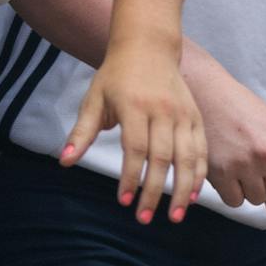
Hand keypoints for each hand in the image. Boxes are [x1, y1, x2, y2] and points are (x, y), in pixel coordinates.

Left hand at [66, 30, 206, 223]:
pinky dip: (199, 173)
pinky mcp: (196, 116)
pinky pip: (201, 149)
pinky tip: (193, 195)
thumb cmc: (117, 75)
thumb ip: (82, 132)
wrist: (149, 46)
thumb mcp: (94, 99)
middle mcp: (164, 111)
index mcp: (136, 106)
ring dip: (182, 189)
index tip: (123, 201)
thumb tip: (64, 161)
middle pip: (163, 157)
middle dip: (155, 191)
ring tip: (174, 216)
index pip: (136, 148)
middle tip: (144, 218)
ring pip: (188, 157)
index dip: (130, 176)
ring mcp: (183, 113)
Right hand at [186, 61, 265, 215]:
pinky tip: (230, 173)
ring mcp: (244, 166)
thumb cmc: (243, 110)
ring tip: (244, 166)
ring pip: (258, 200)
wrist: (208, 95)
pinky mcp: (220, 174)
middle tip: (260, 165)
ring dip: (252, 189)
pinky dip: (233, 192)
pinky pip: (235, 201)